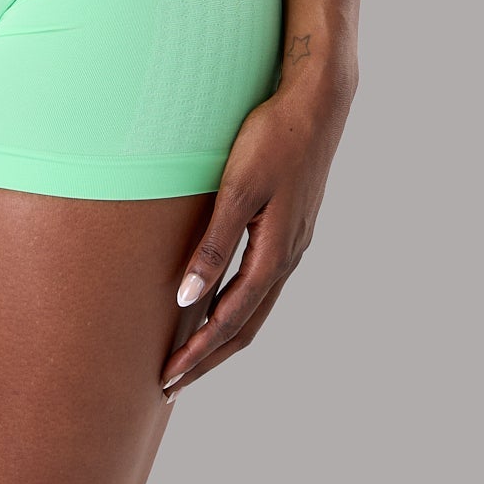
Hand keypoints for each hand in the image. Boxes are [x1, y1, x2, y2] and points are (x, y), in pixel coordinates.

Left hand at [159, 58, 354, 398]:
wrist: (316, 102)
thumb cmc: (273, 138)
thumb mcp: (237, 189)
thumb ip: (213, 246)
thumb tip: (187, 299)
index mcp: (275, 253)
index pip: (230, 320)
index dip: (199, 352)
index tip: (168, 376)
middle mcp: (288, 256)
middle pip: (246, 325)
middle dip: (208, 357)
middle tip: (171, 381)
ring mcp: (293, 243)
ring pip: (256, 307)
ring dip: (223, 335)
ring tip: (191, 353)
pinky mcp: (290, 227)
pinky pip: (261, 282)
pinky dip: (237, 305)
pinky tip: (218, 301)